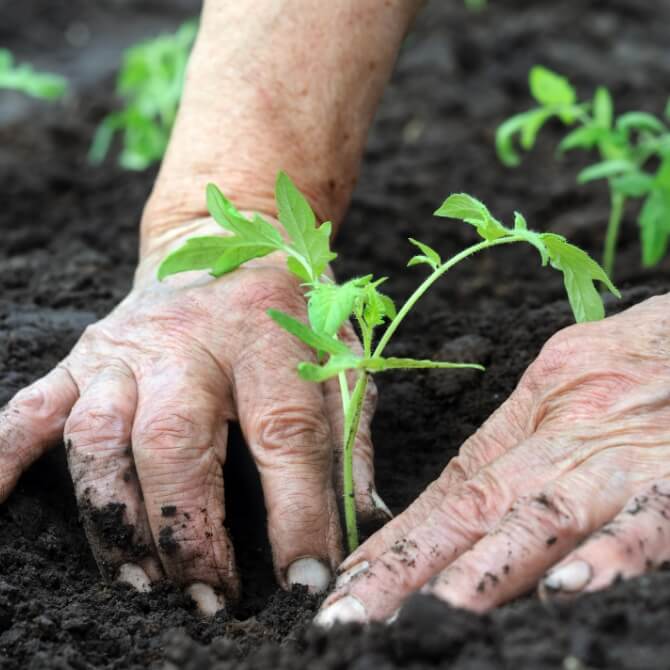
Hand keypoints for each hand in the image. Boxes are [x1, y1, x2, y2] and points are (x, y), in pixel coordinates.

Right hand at [0, 216, 386, 614]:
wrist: (230, 238)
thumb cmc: (293, 307)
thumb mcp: (340, 354)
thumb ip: (350, 434)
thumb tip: (365, 519)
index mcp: (267, 336)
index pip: (284, 434)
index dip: (297, 514)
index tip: (305, 579)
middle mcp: (189, 340)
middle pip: (174, 441)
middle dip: (188, 532)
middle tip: (209, 598)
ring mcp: (127, 348)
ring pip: (97, 438)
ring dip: (114, 518)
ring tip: (141, 583)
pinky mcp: (85, 357)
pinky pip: (32, 407)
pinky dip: (5, 457)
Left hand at [316, 294, 669, 623]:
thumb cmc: (646, 354)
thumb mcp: (572, 378)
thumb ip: (528, 435)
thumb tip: (476, 500)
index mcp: (535, 409)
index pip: (454, 486)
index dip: (400, 538)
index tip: (352, 580)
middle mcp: (565, 433)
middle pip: (475, 506)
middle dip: (410, 566)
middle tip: (354, 613)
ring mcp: (619, 455)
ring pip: (542, 514)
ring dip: (487, 569)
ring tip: (435, 612)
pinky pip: (645, 518)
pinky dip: (607, 553)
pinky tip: (564, 588)